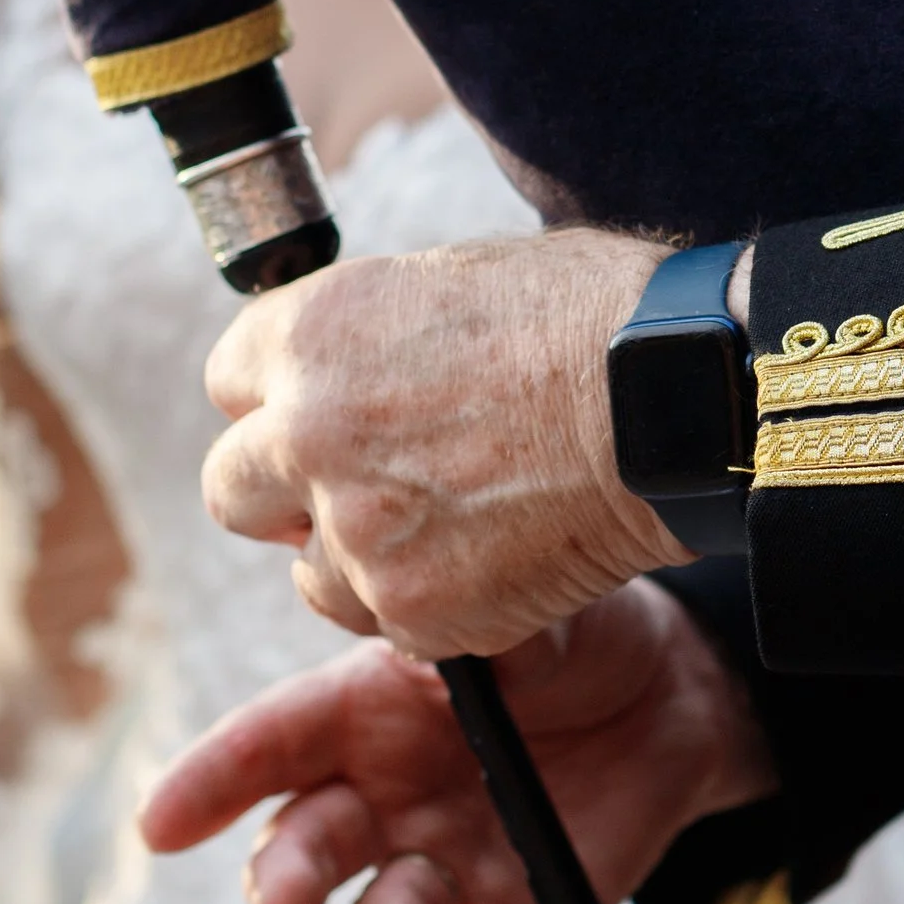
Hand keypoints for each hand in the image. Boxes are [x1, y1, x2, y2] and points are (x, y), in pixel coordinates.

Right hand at [137, 582, 777, 903]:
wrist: (669, 692)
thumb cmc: (570, 640)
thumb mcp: (526, 616)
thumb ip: (470, 624)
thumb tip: (422, 606)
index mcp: (363, 711)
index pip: (270, 745)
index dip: (210, 782)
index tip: (160, 826)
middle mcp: (385, 798)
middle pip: (308, 847)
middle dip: (283, 881)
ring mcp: (446, 863)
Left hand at [200, 227, 686, 653]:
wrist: (675, 400)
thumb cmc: (594, 318)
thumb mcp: (454, 278)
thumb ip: (375, 334)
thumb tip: (362, 359)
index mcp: (310, 334)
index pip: (228, 381)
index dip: (280, 399)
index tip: (325, 412)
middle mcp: (306, 433)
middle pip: (233, 489)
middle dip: (287, 494)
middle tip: (364, 489)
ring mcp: (356, 531)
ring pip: (310, 575)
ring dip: (360, 562)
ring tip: (452, 530)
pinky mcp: (413, 609)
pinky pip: (390, 625)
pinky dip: (435, 605)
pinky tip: (498, 559)